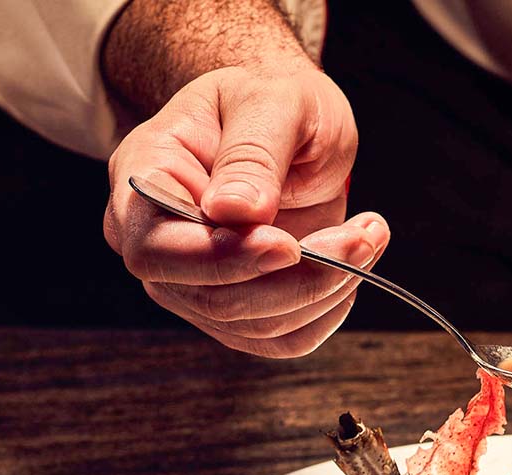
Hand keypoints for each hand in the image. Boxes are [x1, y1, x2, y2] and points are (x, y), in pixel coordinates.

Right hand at [103, 66, 386, 356]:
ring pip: (257, 324)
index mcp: (144, 179)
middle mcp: (159, 243)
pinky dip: (329, 309)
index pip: (156, 250)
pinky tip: (353, 265)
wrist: (292, 124)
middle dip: (300, 278)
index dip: (223, 259)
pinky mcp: (241, 310)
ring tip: (367, 234)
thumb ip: (252, 153)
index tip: (289, 245)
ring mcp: (195, 284)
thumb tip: (235, 212)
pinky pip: (283, 338)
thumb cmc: (274, 100)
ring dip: (328, 288)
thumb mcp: (272, 101)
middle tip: (363, 234)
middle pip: (214, 299)